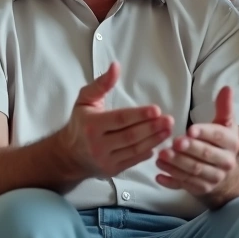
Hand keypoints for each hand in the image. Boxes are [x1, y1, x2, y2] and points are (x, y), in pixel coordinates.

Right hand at [58, 62, 174, 178]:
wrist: (69, 154)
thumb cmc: (80, 123)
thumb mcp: (85, 100)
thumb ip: (101, 84)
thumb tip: (116, 66)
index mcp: (91, 125)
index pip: (119, 119)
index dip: (139, 115)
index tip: (157, 110)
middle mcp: (97, 145)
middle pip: (130, 136)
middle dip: (152, 128)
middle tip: (169, 120)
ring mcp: (105, 160)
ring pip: (134, 150)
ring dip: (154, 140)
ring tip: (168, 130)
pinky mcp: (112, 170)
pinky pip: (133, 161)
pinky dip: (147, 153)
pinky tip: (158, 144)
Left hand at [155, 86, 238, 198]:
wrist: (226, 172)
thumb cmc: (221, 142)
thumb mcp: (225, 123)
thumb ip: (224, 107)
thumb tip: (227, 88)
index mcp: (231, 143)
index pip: (219, 137)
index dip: (205, 133)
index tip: (190, 129)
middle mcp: (226, 163)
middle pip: (206, 156)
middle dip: (189, 150)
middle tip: (173, 142)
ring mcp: (213, 178)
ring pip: (194, 172)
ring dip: (176, 165)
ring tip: (160, 155)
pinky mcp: (200, 189)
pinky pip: (185, 186)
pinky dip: (171, 182)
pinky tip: (159, 175)